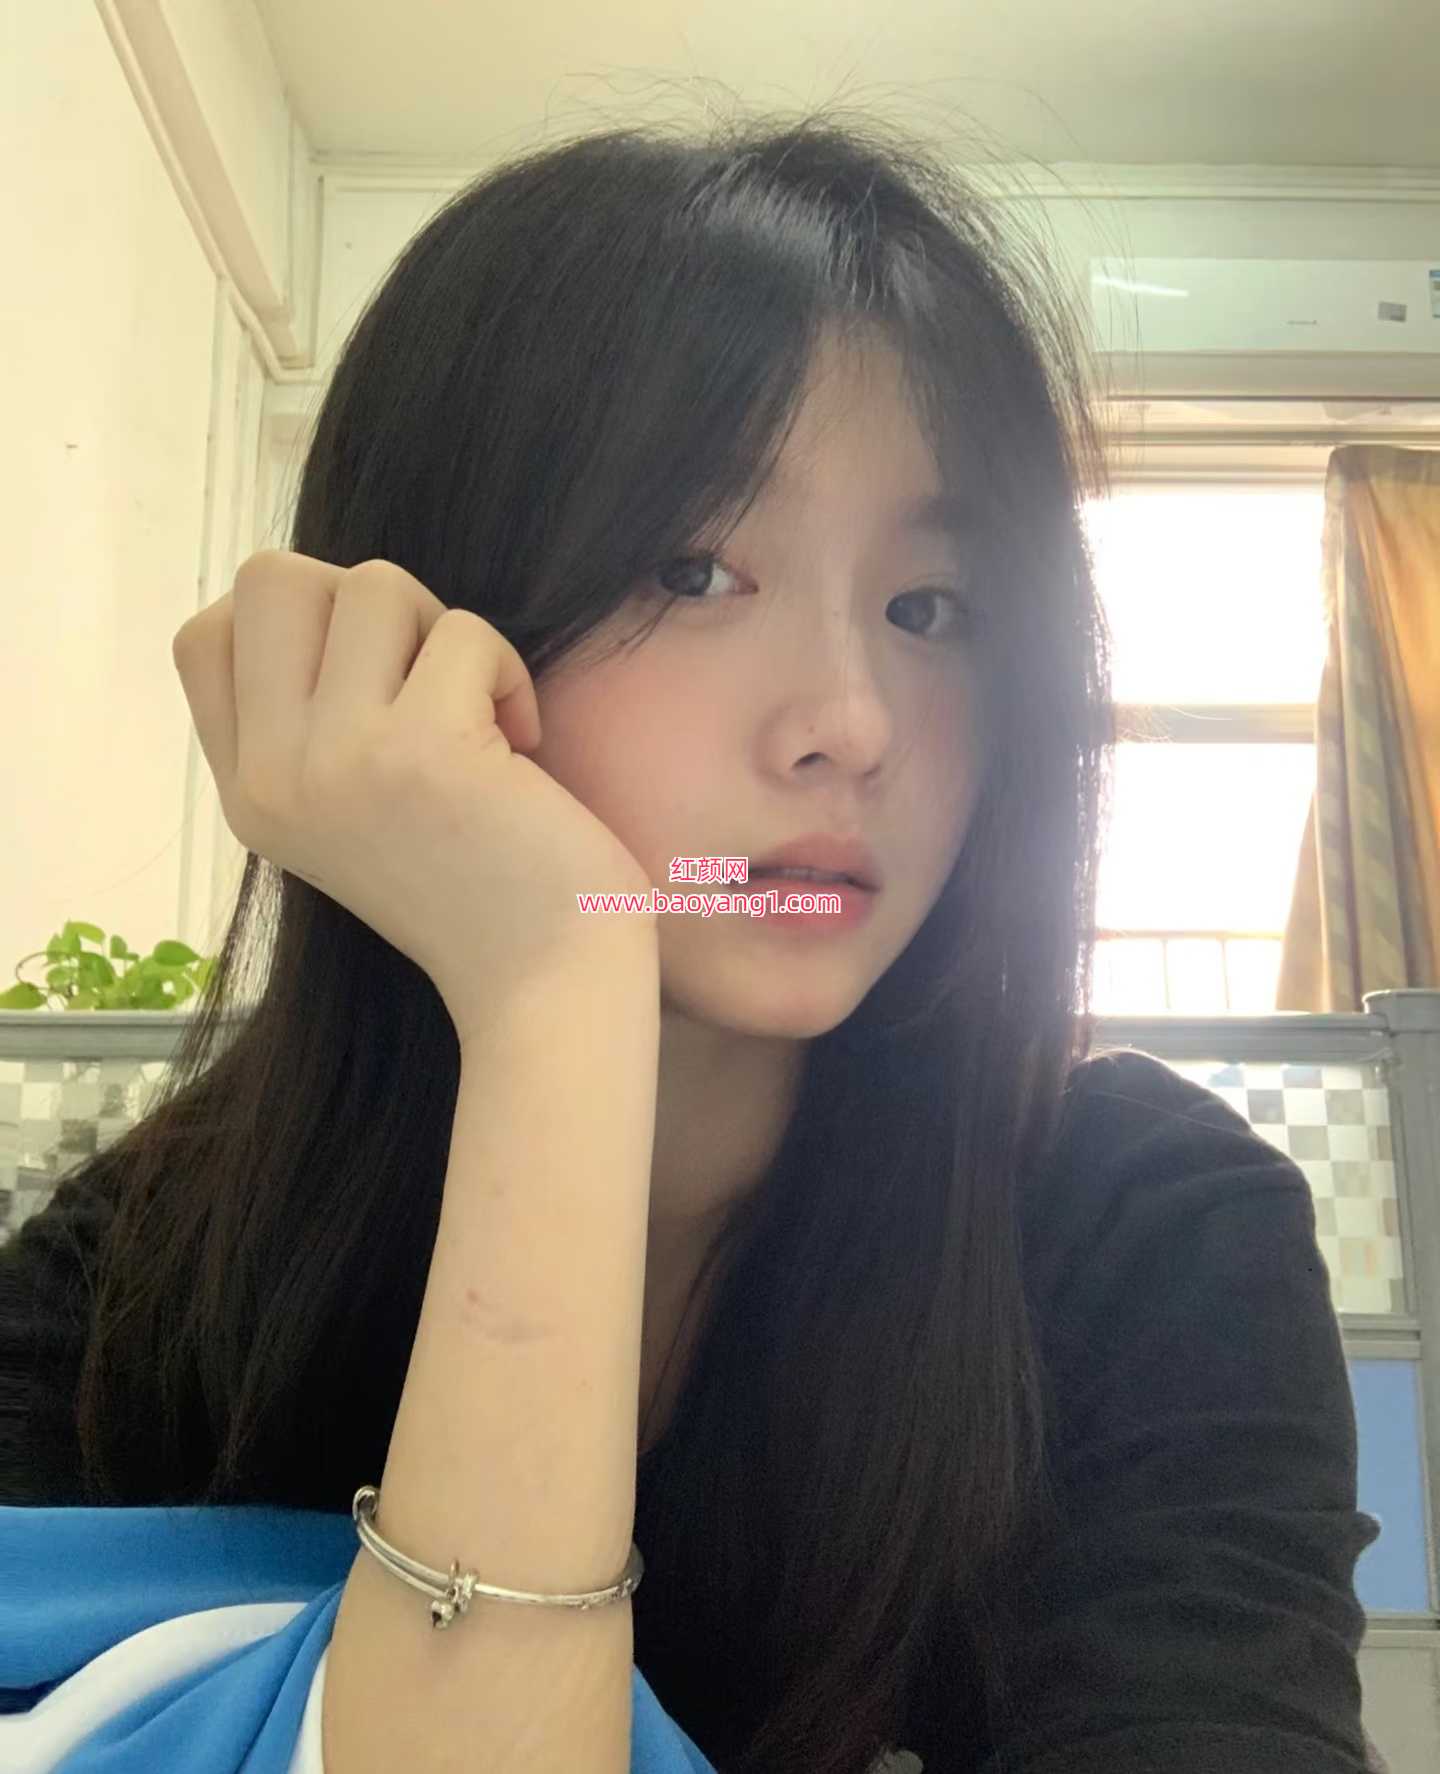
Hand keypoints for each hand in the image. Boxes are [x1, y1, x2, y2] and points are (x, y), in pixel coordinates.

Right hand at [171, 551, 655, 1034]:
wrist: (545, 987)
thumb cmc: (474, 893)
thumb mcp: (348, 815)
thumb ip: (307, 727)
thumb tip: (328, 597)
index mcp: (249, 794)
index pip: (205, 636)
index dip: (296, 623)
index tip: (370, 682)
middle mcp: (274, 778)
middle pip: (272, 579)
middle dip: (367, 603)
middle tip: (425, 681)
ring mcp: (340, 762)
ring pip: (373, 586)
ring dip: (445, 635)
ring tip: (479, 716)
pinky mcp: (424, 750)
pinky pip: (464, 632)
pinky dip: (508, 673)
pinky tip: (523, 747)